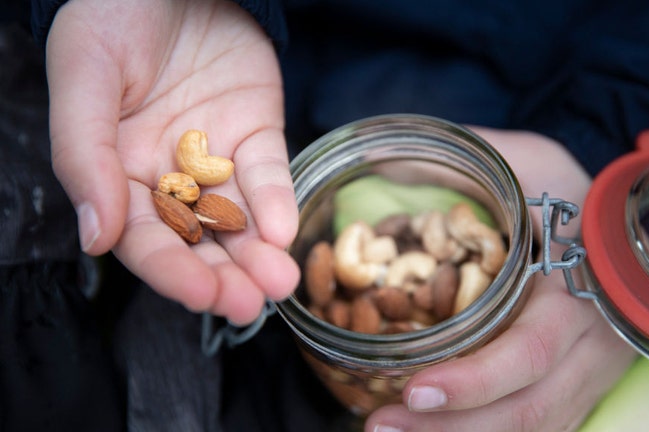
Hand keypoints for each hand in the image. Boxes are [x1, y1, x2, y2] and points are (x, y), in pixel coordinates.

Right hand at [45, 0, 297, 323]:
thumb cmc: (112, 16)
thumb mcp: (86, 76)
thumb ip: (86, 155)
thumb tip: (96, 238)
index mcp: (118, 173)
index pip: (144, 238)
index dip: (171, 270)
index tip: (201, 294)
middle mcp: (169, 176)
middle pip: (197, 240)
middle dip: (223, 276)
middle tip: (248, 303)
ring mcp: (217, 158)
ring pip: (239, 219)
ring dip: (259, 254)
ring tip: (279, 282)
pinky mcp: (256, 135)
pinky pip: (268, 174)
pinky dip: (278, 201)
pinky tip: (285, 229)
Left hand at [366, 127, 635, 430]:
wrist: (632, 230)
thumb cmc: (574, 195)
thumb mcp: (529, 161)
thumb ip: (465, 159)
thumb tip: (384, 160)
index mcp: (578, 291)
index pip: (531, 350)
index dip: (475, 380)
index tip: (413, 389)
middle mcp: (589, 346)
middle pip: (528, 409)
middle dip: (454, 429)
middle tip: (379, 426)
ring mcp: (588, 374)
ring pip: (533, 429)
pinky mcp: (578, 387)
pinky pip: (539, 428)